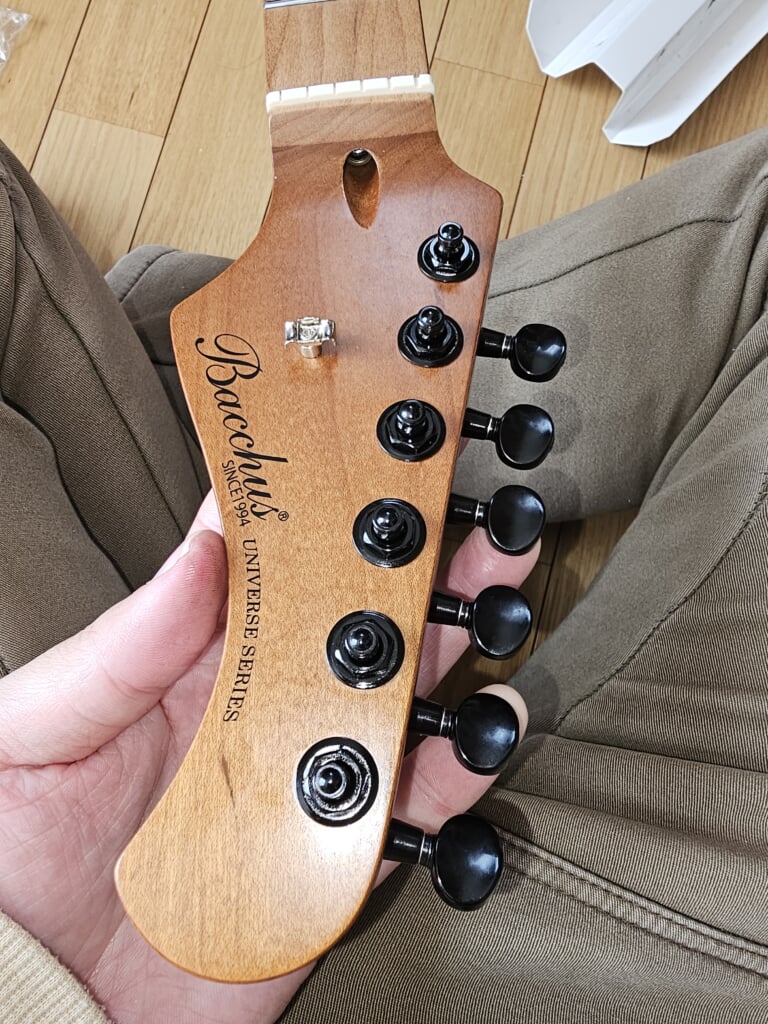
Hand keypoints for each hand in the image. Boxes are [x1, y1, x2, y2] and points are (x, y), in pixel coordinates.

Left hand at [0, 492, 536, 1023]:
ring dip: (448, 638)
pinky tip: (483, 726)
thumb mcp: (34, 734)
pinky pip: (408, 802)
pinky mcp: (331, 847)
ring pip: (391, 691)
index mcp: (187, 659)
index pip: (256, 557)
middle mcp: (254, 703)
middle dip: (410, 557)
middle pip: (346, 614)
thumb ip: (117, 650)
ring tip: (492, 588)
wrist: (47, 1001)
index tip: (357, 439)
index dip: (305, 495)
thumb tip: (201, 552)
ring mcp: (298, 771)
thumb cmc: (16, 857)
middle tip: (461, 507)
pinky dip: (452, 767)